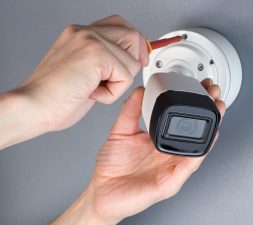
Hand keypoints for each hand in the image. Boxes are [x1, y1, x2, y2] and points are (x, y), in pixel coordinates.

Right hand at [17, 15, 147, 131]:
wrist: (34, 107)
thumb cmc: (55, 97)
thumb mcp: (83, 72)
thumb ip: (104, 62)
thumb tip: (130, 61)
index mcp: (80, 34)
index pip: (119, 25)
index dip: (133, 43)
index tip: (137, 59)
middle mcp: (85, 32)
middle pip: (132, 35)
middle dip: (133, 61)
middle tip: (117, 80)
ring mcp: (90, 40)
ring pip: (132, 60)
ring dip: (119, 83)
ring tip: (94, 89)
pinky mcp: (96, 55)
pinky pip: (125, 77)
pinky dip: (113, 93)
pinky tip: (92, 94)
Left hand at [81, 79, 223, 224]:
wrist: (102, 191)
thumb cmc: (112, 167)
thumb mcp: (121, 132)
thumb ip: (130, 111)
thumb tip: (140, 91)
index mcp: (160, 141)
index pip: (182, 121)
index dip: (193, 104)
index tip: (200, 88)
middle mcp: (169, 154)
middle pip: (196, 132)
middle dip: (210, 111)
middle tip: (215, 94)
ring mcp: (171, 167)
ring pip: (198, 147)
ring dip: (211, 128)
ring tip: (217, 110)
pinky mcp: (169, 182)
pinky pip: (188, 166)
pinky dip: (199, 151)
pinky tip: (206, 138)